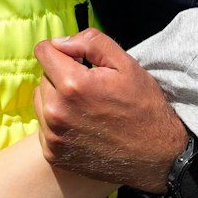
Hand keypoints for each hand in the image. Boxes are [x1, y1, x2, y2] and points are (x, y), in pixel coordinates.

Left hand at [35, 28, 185, 193]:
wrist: (156, 155)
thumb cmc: (144, 107)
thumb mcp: (127, 64)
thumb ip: (91, 43)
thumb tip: (61, 41)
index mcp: (73, 85)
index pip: (43, 50)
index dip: (62, 49)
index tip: (78, 58)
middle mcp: (56, 111)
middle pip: (43, 75)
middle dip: (62, 74)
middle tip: (91, 88)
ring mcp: (53, 136)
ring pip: (41, 100)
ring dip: (57, 98)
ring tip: (87, 107)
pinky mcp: (53, 153)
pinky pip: (44, 126)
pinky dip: (59, 122)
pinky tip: (84, 126)